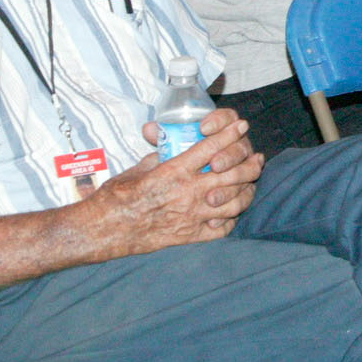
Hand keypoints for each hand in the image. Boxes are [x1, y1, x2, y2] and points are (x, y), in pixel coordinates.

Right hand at [97, 116, 261, 253]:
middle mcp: (187, 193)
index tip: (241, 126)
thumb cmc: (116, 197)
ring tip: (250, 183)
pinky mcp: (190, 236)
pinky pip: (222, 228)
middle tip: (256, 157)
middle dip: (248, 162)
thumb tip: (169, 144)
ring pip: (234, 202)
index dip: (229, 134)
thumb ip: (160, 156)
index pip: (210, 148)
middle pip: (231, 174)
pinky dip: (231, 218)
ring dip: (246, 190)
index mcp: (173, 172)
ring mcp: (192, 216)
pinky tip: (232, 211)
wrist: (104, 230)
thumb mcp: (138, 168)